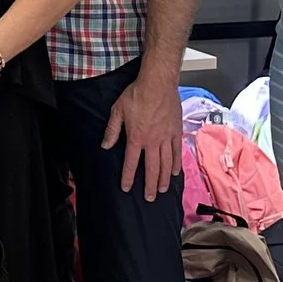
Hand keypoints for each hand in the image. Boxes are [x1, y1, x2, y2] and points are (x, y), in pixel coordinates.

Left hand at [102, 73, 182, 198]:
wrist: (157, 83)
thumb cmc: (136, 95)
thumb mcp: (117, 111)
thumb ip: (112, 130)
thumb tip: (105, 146)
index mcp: (136, 138)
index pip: (130, 162)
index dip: (128, 177)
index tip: (126, 188)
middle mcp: (152, 141)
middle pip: (151, 168)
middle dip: (149, 185)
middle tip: (150, 198)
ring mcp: (166, 137)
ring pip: (166, 163)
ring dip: (163, 178)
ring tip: (162, 189)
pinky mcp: (176, 131)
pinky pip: (177, 151)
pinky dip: (176, 163)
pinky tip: (175, 172)